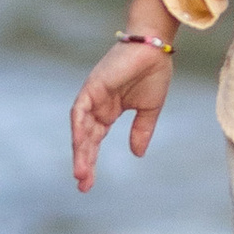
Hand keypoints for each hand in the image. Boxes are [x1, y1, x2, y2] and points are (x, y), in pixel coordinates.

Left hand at [70, 38, 170, 190]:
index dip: (91, 161)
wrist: (155, 48)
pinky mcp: (91, 87)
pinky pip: (80, 111)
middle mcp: (97, 106)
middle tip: (83, 185)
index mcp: (109, 111)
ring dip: (80, 150)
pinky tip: (80, 145)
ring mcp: (92, 97)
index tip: (88, 184)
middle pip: (86, 139)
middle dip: (84, 162)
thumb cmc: (154, 72)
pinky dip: (78, 128)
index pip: (95, 141)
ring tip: (81, 172)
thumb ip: (141, 131)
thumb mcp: (150, 109)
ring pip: (80, 128)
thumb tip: (137, 154)